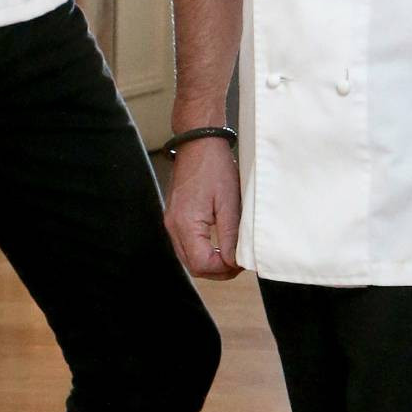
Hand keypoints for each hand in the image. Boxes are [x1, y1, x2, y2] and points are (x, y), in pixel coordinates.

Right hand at [163, 139, 242, 279]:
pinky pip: (186, 244)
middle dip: (217, 270)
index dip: (223, 270)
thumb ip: (230, 237)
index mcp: (186, 223)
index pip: (201, 265)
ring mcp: (171, 221)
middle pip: (193, 266)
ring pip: (188, 258)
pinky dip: (201, 250)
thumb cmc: (214, 166)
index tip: (240, 262)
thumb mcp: (229, 203)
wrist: (198, 141)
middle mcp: (173, 225)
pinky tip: (217, 244)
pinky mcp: (174, 216)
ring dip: (209, 261)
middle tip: (238, 261)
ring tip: (230, 254)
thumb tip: (233, 263)